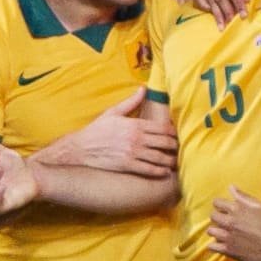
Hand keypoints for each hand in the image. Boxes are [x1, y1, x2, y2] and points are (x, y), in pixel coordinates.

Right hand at [38, 87, 177, 176]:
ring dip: (170, 160)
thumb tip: (143, 88)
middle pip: (164, 142)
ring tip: (176, 161)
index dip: (173, 132)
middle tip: (181, 149)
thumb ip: (131, 101)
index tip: (178, 135)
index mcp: (135, 124)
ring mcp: (132, 153)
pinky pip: (148, 169)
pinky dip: (159, 171)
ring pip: (159, 157)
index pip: (162, 128)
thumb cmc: (97, 130)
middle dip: (175, 146)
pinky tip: (165, 172)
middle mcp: (136, 138)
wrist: (80, 148)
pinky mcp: (127, 165)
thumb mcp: (113, 112)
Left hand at [208, 185, 260, 260]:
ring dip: (216, 230)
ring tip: (224, 231)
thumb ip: (244, 197)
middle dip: (218, 216)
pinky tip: (222, 243)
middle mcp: (230, 222)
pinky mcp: (228, 250)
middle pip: (212, 215)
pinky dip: (215, 245)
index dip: (220, 204)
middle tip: (226, 219)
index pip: (217, 202)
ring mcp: (227, 237)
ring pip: (210, 231)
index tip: (225, 207)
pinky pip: (211, 247)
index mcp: (237, 209)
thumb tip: (231, 187)